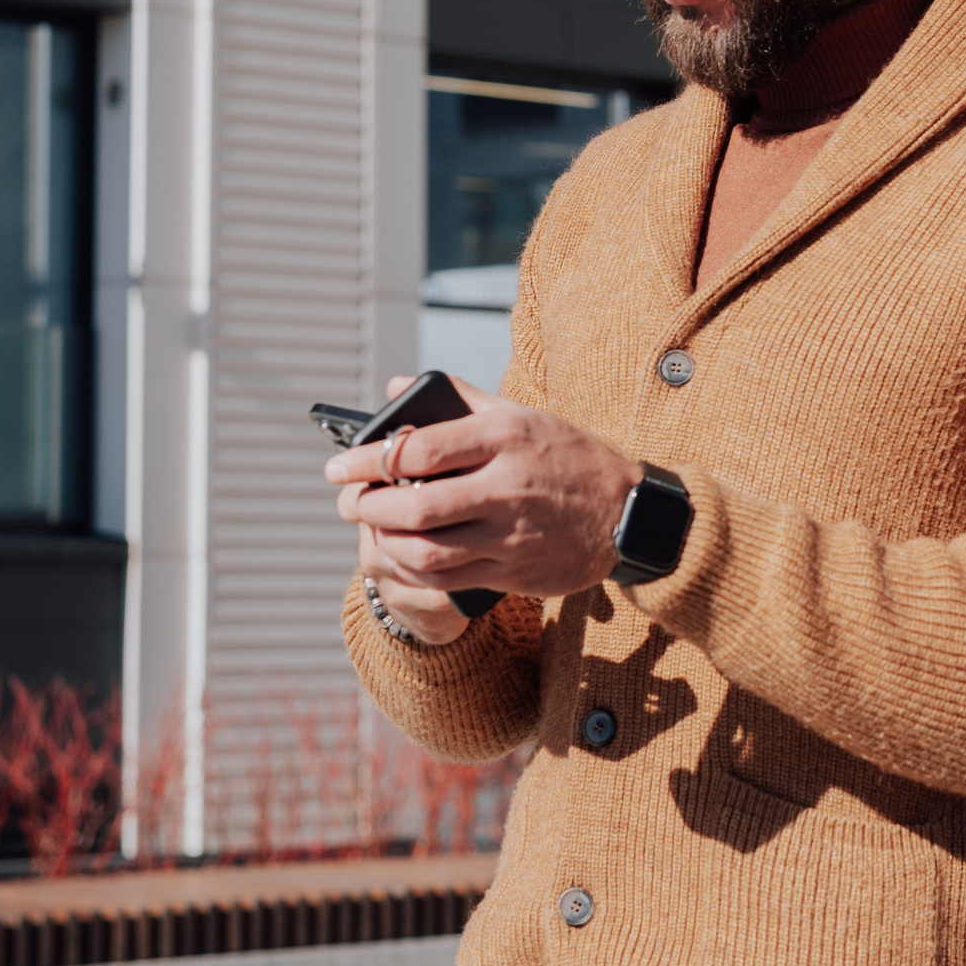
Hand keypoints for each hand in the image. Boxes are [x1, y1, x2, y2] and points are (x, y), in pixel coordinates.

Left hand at [328, 375, 643, 610]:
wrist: (626, 513)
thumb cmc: (566, 456)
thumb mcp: (520, 415)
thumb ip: (457, 399)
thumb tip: (395, 386)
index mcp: (505, 438)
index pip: (420, 449)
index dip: (369, 459)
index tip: (338, 466)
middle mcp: (506, 486)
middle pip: (416, 506)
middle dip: (367, 506)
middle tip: (346, 502)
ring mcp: (511, 534)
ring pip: (428, 550)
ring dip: (386, 542)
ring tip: (371, 528)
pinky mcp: (514, 571)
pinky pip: (449, 579)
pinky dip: (414, 570)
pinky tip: (401, 556)